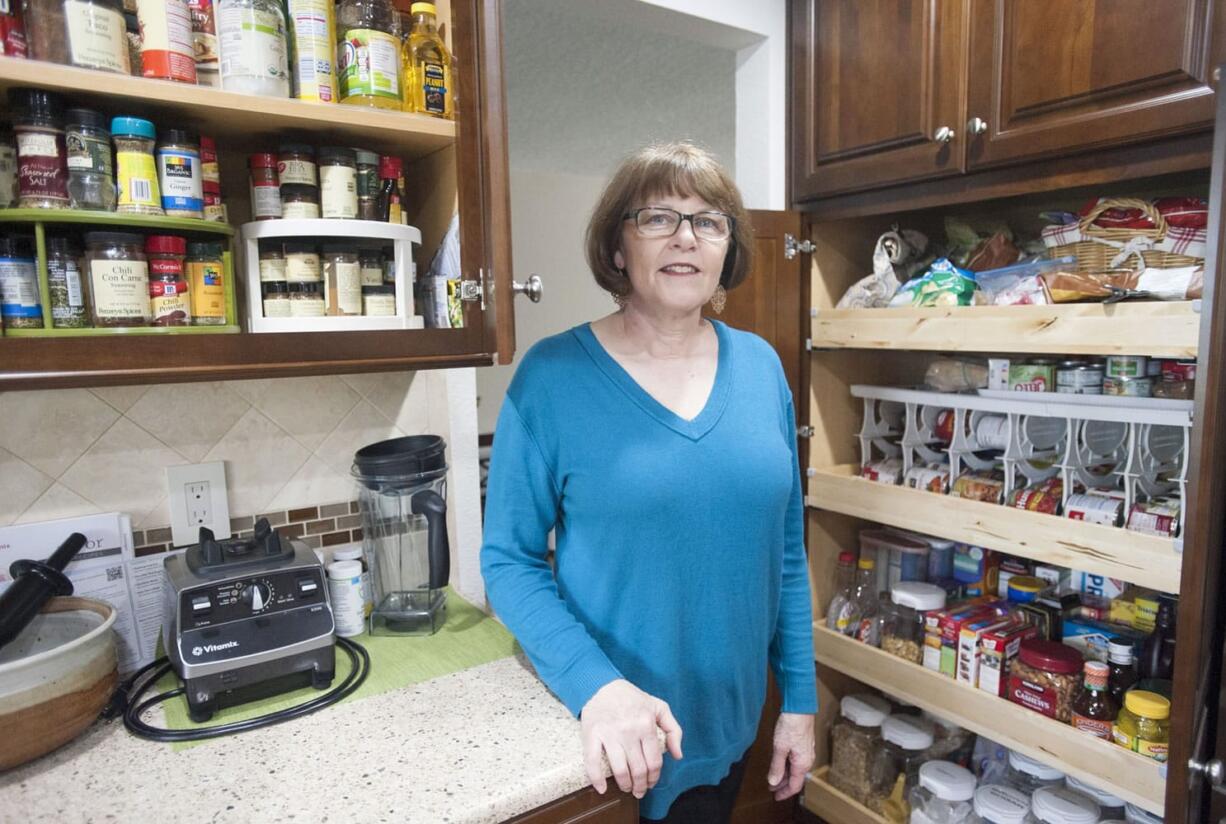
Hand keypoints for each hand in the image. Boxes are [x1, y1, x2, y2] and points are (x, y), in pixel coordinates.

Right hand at [580, 679, 683, 798]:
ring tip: (626, 788)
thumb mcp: (659, 707)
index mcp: (646, 724)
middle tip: (639, 791)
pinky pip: (593, 762)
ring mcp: (609, 734)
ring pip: (620, 770)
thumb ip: (673, 730)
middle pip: (639, 769)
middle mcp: (629, 731)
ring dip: (625, 785)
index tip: (651, 783)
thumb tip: (678, 755)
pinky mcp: (592, 735)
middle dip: (641, 786)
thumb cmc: (631, 698)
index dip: (654, 777)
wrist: (602, 685)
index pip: (654, 761)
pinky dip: (597, 779)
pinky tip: (602, 789)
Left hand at [767, 711, 814, 800]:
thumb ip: (776, 766)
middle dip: (783, 784)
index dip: (784, 793)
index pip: (794, 786)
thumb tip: (773, 782)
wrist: (799, 708)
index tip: (775, 797)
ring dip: (784, 775)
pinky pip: (796, 761)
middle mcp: (807, 760)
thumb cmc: (792, 725)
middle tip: (771, 788)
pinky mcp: (803, 745)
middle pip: (795, 779)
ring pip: (795, 770)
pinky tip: (779, 763)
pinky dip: (787, 766)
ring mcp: (806, 752)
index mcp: (803, 764)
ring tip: (773, 777)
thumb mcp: (780, 748)